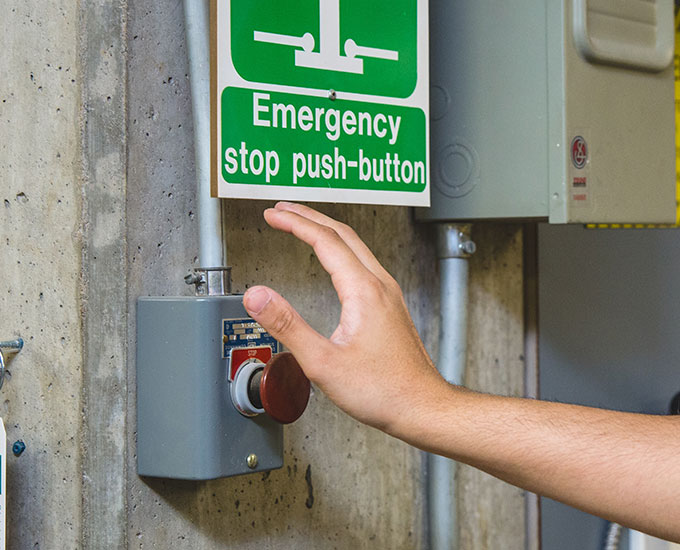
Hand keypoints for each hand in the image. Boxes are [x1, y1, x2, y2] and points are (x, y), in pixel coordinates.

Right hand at [242, 202, 450, 430]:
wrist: (422, 406)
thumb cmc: (383, 391)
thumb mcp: (322, 363)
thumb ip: (287, 326)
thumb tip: (257, 296)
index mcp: (364, 292)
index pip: (326, 241)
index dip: (295, 223)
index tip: (272, 214)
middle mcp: (381, 286)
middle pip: (343, 234)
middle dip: (309, 216)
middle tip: (282, 210)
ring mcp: (390, 295)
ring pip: (357, 246)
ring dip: (326, 230)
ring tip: (302, 225)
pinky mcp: (392, 306)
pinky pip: (364, 262)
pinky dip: (341, 249)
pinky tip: (334, 258)